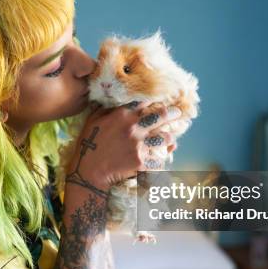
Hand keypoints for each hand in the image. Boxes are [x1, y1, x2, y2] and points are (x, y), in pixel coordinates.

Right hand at [65, 100, 181, 191]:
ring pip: (165, 138)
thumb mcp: (94, 120)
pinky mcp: (141, 161)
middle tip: (178, 113)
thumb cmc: (89, 144)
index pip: (145, 101)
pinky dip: (162, 159)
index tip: (160, 102)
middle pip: (161, 116)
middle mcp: (133, 127)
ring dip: (169, 138)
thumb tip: (113, 97)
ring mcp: (139, 144)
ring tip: (171, 138)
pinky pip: (159, 159)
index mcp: (122, 114)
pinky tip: (164, 158)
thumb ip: (106, 108)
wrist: (89, 171)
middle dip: (173, 113)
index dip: (155, 101)